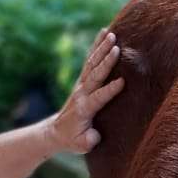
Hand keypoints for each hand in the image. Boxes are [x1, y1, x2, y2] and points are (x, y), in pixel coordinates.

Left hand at [49, 30, 123, 154]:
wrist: (56, 131)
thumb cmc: (72, 140)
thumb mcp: (80, 146)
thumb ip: (88, 140)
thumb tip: (94, 135)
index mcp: (84, 109)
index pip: (98, 97)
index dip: (109, 90)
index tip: (121, 82)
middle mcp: (82, 92)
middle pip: (95, 74)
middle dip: (106, 61)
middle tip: (116, 47)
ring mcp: (81, 83)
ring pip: (92, 63)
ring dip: (102, 48)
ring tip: (112, 34)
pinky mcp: (83, 79)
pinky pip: (90, 59)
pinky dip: (96, 45)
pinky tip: (104, 31)